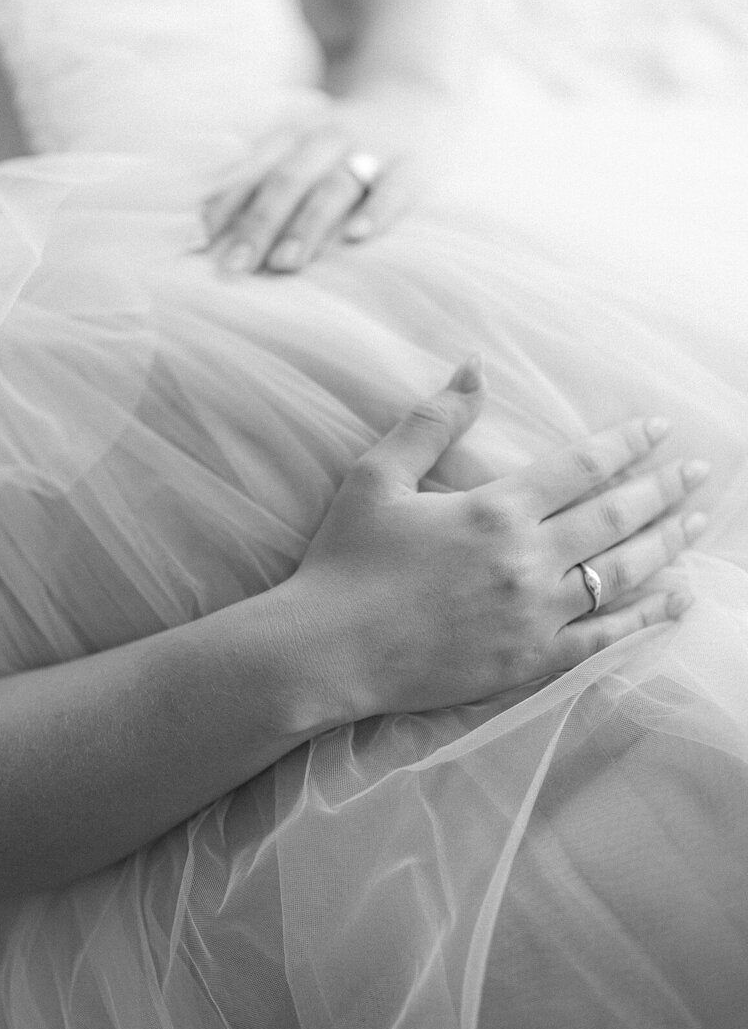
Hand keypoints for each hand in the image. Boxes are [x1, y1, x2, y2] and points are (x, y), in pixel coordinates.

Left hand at [203, 123, 418, 274]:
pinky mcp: (414, 166)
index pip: (253, 168)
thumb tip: (201, 230)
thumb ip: (260, 178)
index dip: (225, 205)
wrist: (420, 97)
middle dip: (259, 224)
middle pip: (288, 179)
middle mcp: (329, 137)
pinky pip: (396, 189)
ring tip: (284, 263)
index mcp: (296, 133)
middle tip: (235, 267)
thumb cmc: (344, 142)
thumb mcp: (302, 145)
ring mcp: (374, 149)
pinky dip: (378, 210)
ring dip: (307, 225)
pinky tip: (360, 236)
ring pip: (335, 187)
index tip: (200, 245)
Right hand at [290, 356, 708, 721]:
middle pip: (616, 517)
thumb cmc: (346, 560)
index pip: (584, 467)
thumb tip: (473, 367)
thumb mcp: (377, 476)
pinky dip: (646, 618)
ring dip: (667, 545)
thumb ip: (431, 421)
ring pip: (622, 574)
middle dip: (664, 489)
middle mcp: (527, 559)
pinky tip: (676, 601)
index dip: (628, 443)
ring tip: (697, 523)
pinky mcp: (529, 661)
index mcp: (495, 509)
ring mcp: (535, 615)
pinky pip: (604, 638)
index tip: (662, 430)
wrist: (327, 650)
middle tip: (701, 473)